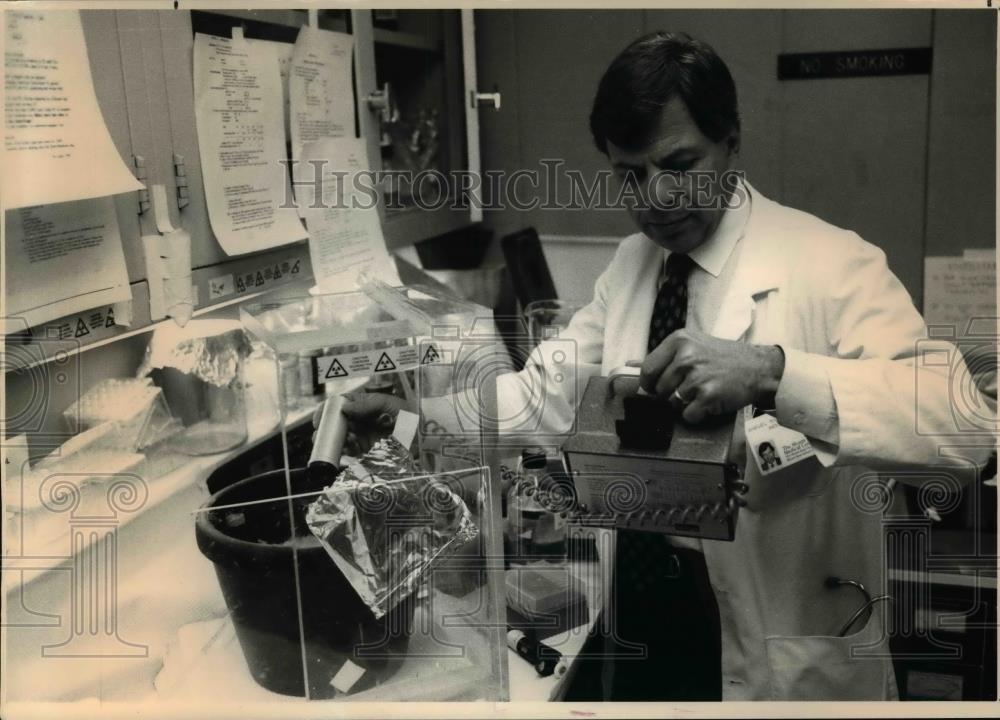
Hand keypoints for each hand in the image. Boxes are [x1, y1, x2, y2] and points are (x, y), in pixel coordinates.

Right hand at [312, 392, 406, 456]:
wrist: (427, 442)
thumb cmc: (413, 419)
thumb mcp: (393, 406)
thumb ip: (370, 404)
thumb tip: (345, 407)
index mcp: (366, 406)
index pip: (341, 404)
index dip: (327, 410)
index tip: (320, 419)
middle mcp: (362, 421)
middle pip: (336, 423)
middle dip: (325, 429)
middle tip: (320, 436)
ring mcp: (364, 438)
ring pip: (340, 439)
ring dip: (331, 442)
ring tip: (330, 445)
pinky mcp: (367, 454)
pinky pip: (348, 455)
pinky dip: (341, 455)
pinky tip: (341, 455)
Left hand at [640, 328, 783, 424]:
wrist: (758, 367)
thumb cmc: (723, 357)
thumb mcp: (692, 345)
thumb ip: (662, 356)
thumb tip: (630, 364)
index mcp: (679, 341)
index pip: (647, 370)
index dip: (650, 383)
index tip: (658, 386)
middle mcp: (686, 357)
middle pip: (660, 389)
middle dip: (672, 393)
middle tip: (692, 386)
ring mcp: (697, 376)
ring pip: (673, 403)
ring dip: (686, 403)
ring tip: (703, 391)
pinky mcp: (708, 395)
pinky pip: (688, 415)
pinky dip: (697, 414)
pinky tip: (709, 401)